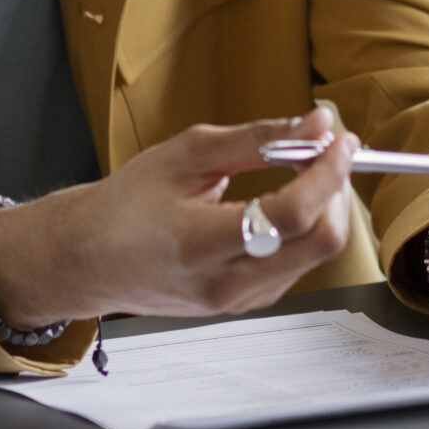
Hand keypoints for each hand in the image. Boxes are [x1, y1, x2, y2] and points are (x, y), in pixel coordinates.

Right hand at [0, 108, 355, 328]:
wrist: (89, 260)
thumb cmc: (128, 203)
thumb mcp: (186, 155)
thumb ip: (258, 139)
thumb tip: (317, 124)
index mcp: (199, 244)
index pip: (290, 216)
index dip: (327, 173)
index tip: (339, 139)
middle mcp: (224, 284)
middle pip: (319, 243)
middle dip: (336, 189)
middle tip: (325, 151)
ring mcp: (238, 302)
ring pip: (316, 255)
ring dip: (325, 206)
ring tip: (303, 169)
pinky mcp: (246, 304)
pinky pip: (299, 264)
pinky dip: (306, 227)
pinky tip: (287, 200)